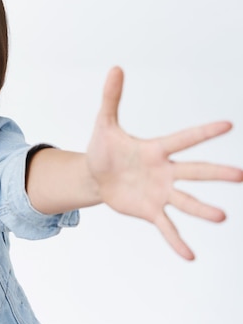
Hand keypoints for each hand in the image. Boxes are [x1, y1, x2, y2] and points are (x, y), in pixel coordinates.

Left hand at [87, 67, 242, 259]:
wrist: (95, 176)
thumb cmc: (104, 148)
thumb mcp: (105, 124)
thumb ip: (112, 98)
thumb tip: (115, 68)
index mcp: (156, 148)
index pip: (183, 139)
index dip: (203, 133)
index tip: (228, 125)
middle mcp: (165, 171)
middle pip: (193, 172)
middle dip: (216, 173)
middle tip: (242, 176)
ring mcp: (160, 192)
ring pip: (184, 201)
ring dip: (202, 209)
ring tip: (222, 217)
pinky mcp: (150, 210)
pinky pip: (166, 226)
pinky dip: (176, 241)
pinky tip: (190, 256)